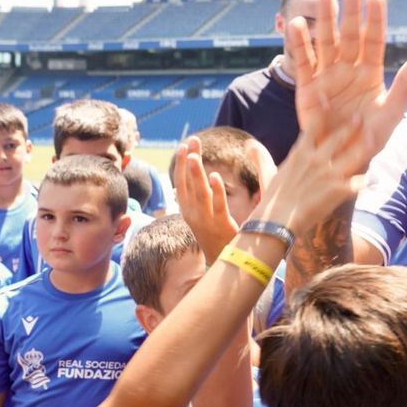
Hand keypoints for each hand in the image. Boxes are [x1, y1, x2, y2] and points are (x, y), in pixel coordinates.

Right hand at [174, 138, 239, 263]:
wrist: (225, 265)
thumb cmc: (217, 238)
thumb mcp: (205, 216)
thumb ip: (203, 198)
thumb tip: (203, 179)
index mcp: (188, 210)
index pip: (181, 182)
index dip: (182, 164)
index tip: (185, 145)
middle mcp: (193, 215)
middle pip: (187, 184)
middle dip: (188, 161)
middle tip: (191, 140)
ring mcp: (205, 221)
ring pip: (199, 193)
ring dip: (196, 173)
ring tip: (195, 154)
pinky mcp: (221, 226)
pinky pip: (217, 206)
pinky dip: (216, 191)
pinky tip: (214, 176)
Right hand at [248, 113, 369, 229]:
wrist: (277, 223)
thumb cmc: (271, 201)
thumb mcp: (267, 174)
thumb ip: (261, 157)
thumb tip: (248, 144)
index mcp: (300, 153)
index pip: (313, 126)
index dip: (322, 112)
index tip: (327, 99)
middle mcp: (317, 159)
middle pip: (339, 137)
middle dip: (351, 126)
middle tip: (360, 117)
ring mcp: (330, 174)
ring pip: (355, 155)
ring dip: (365, 147)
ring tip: (375, 139)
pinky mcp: (339, 190)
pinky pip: (359, 182)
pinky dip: (367, 181)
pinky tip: (374, 180)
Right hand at [288, 0, 406, 173]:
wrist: (343, 161)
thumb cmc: (370, 139)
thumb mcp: (391, 112)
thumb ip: (405, 84)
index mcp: (370, 72)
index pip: (374, 41)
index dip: (375, 20)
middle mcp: (348, 69)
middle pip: (349, 35)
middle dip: (350, 13)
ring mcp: (327, 76)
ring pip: (326, 42)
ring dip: (324, 20)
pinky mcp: (307, 88)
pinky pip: (304, 63)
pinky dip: (300, 45)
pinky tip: (296, 25)